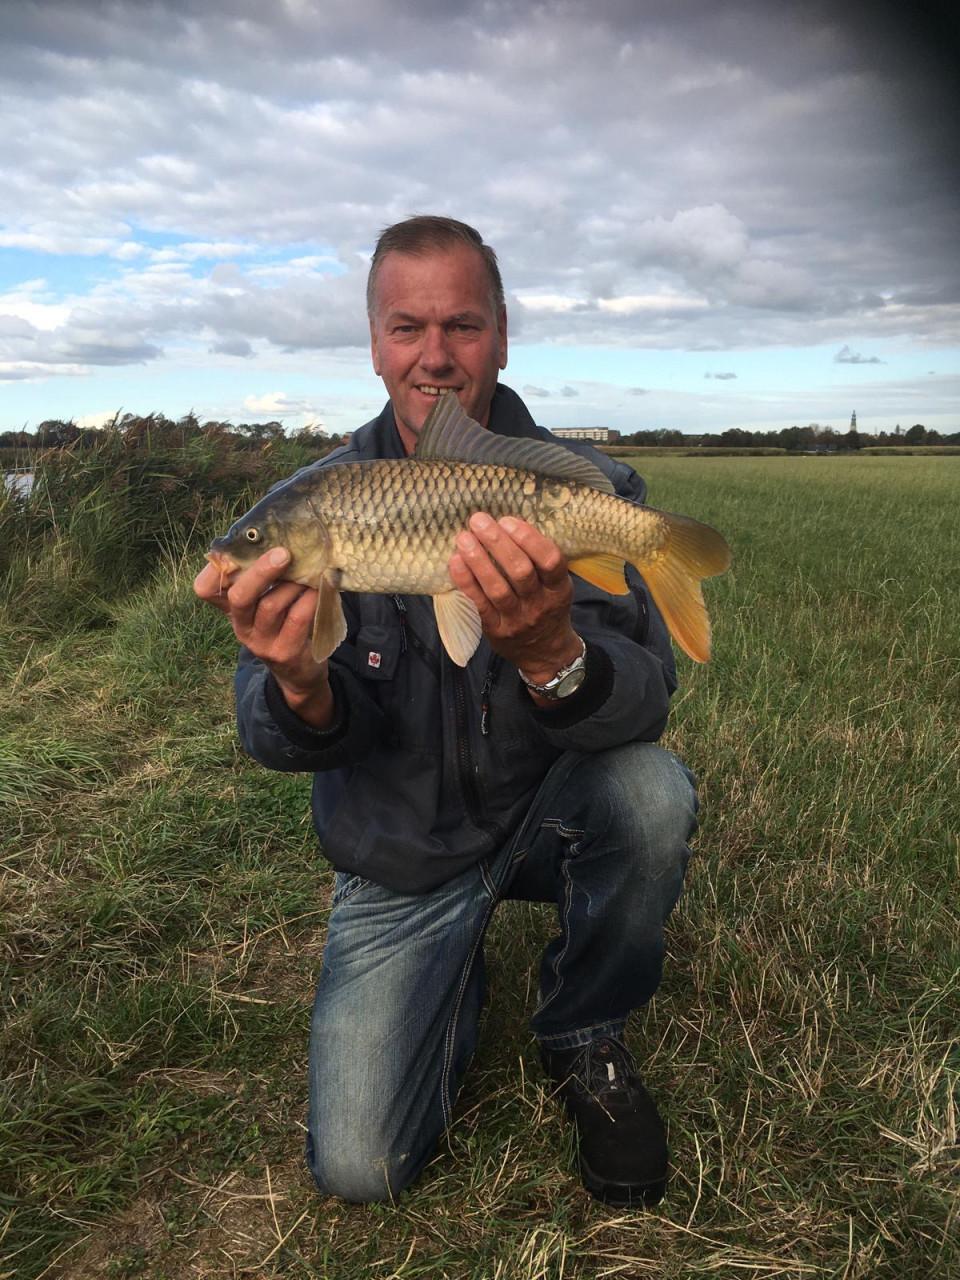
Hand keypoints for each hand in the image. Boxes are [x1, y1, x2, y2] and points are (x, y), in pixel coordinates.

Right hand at [193, 548, 333, 727]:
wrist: (300, 671)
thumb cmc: (286, 621)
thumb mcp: (268, 600)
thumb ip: (265, 576)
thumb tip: (275, 533)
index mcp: (231, 608)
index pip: (205, 589)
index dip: (215, 569)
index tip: (235, 549)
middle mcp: (241, 625)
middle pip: (239, 596)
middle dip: (260, 571)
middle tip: (283, 553)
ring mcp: (261, 642)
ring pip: (271, 605)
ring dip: (294, 584)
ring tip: (311, 572)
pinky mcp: (284, 652)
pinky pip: (297, 618)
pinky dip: (310, 599)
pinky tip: (320, 588)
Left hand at [448, 514, 581, 684]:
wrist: (545, 654)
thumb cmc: (547, 608)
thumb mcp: (555, 586)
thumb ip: (539, 561)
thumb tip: (507, 523)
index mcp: (558, 588)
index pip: (550, 560)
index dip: (529, 538)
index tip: (508, 520)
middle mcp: (540, 604)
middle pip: (520, 571)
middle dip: (498, 543)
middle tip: (479, 521)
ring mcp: (517, 620)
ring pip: (497, 588)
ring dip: (478, 560)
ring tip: (464, 538)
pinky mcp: (496, 630)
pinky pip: (480, 604)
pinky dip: (467, 582)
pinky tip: (456, 562)